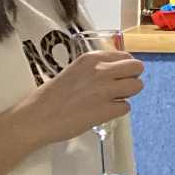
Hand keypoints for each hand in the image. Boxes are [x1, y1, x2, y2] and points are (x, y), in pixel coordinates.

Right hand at [22, 49, 143, 144]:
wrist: (36, 117)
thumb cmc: (51, 96)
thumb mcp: (74, 71)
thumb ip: (96, 69)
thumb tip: (116, 72)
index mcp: (92, 59)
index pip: (125, 56)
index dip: (124, 68)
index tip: (116, 76)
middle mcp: (101, 70)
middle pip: (137, 68)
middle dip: (131, 78)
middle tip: (119, 88)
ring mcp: (105, 90)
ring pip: (137, 86)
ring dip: (127, 94)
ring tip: (111, 101)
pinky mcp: (107, 109)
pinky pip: (126, 107)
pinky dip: (117, 111)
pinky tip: (102, 113)